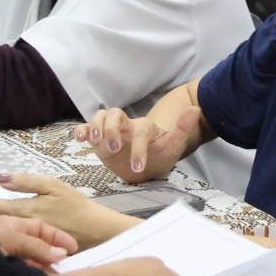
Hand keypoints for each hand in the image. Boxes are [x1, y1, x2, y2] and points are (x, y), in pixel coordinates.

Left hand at [0, 172, 136, 250]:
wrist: (96, 232)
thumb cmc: (76, 206)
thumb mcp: (54, 186)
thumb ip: (26, 181)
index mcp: (22, 211)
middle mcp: (19, 229)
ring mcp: (24, 244)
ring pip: (0, 238)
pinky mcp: (31, 254)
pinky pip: (12, 249)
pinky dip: (6, 244)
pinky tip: (5, 242)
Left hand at [0, 214, 76, 267]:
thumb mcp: (11, 238)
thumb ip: (36, 246)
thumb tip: (61, 255)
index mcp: (13, 226)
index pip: (40, 229)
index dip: (57, 237)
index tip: (73, 249)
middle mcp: (11, 242)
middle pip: (38, 247)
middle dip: (53, 256)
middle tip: (69, 267)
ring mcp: (7, 260)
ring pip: (32, 263)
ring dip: (45, 269)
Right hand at [74, 107, 200, 182]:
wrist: (148, 164)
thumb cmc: (160, 154)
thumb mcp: (174, 145)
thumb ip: (183, 129)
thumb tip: (196, 109)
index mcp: (144, 127)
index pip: (140, 130)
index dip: (139, 147)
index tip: (139, 167)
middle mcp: (126, 125)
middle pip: (115, 114)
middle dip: (112, 129)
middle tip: (114, 148)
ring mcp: (111, 130)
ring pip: (100, 116)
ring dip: (96, 126)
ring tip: (95, 141)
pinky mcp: (99, 139)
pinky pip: (87, 130)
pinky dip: (81, 131)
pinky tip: (79, 139)